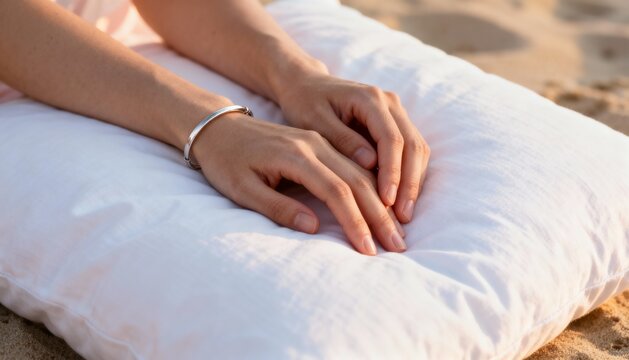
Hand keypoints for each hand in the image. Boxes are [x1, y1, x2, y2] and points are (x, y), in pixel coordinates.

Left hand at [189, 112, 407, 254]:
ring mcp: (320, 140)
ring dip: (384, 198)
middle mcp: (314, 143)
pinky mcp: (321, 142)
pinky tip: (385, 202)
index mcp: (296, 153)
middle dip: (380, 213)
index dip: (355, 220)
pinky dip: (374, 183)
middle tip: (398, 243)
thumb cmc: (225, 161)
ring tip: (399, 227)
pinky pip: (355, 163)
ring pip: (363, 169)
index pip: (336, 190)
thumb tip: (314, 228)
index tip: (368, 248)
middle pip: (358, 178)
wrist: (219, 126)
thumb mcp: (241, 189)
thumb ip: (278, 207)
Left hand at [277, 72, 430, 222]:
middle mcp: (388, 103)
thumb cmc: (303, 104)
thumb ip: (341, 140)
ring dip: (414, 183)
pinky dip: (409, 176)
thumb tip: (371, 163)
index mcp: (369, 98)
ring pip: (417, 149)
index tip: (388, 202)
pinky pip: (410, 151)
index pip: (391, 139)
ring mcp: (395, 112)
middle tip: (402, 218)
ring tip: (403, 216)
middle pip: (413, 145)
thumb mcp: (313, 121)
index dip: (393, 173)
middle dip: (410, 184)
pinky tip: (400, 202)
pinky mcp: (394, 124)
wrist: (306, 85)